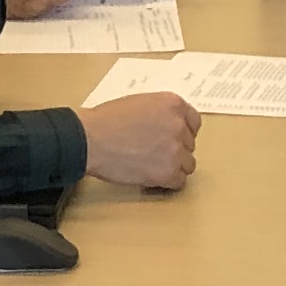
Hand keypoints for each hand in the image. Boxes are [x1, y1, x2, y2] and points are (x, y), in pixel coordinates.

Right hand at [79, 91, 199, 190]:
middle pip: (189, 144)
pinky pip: (179, 181)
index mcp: (172, 104)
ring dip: (174, 166)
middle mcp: (178, 125)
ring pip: (188, 164)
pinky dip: (167, 182)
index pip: (194, 122)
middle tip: (155, 152)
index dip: (184, 131)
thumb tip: (165, 127)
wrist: (90, 139)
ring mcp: (175, 149)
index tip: (175, 138)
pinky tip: (152, 177)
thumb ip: (158, 113)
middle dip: (175, 149)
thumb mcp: (138, 103)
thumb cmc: (105, 121)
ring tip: (153, 166)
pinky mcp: (168, 172)